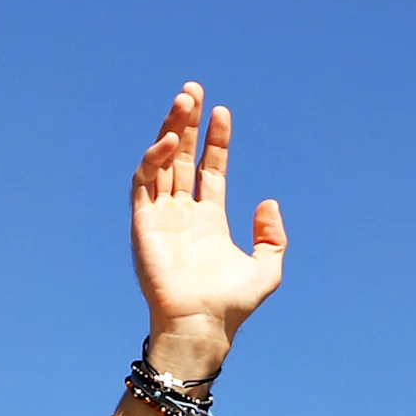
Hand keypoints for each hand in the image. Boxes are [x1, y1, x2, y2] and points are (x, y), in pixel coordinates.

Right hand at [131, 83, 285, 364]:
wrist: (202, 325)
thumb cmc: (231, 305)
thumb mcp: (267, 269)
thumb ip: (272, 236)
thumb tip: (268, 202)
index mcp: (209, 220)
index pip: (209, 169)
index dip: (216, 140)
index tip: (224, 112)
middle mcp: (183, 214)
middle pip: (183, 157)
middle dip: (188, 123)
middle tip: (194, 90)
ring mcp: (162, 216)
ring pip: (162, 162)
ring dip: (170, 129)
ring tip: (184, 100)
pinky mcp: (143, 223)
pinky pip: (144, 183)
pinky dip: (154, 159)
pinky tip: (170, 141)